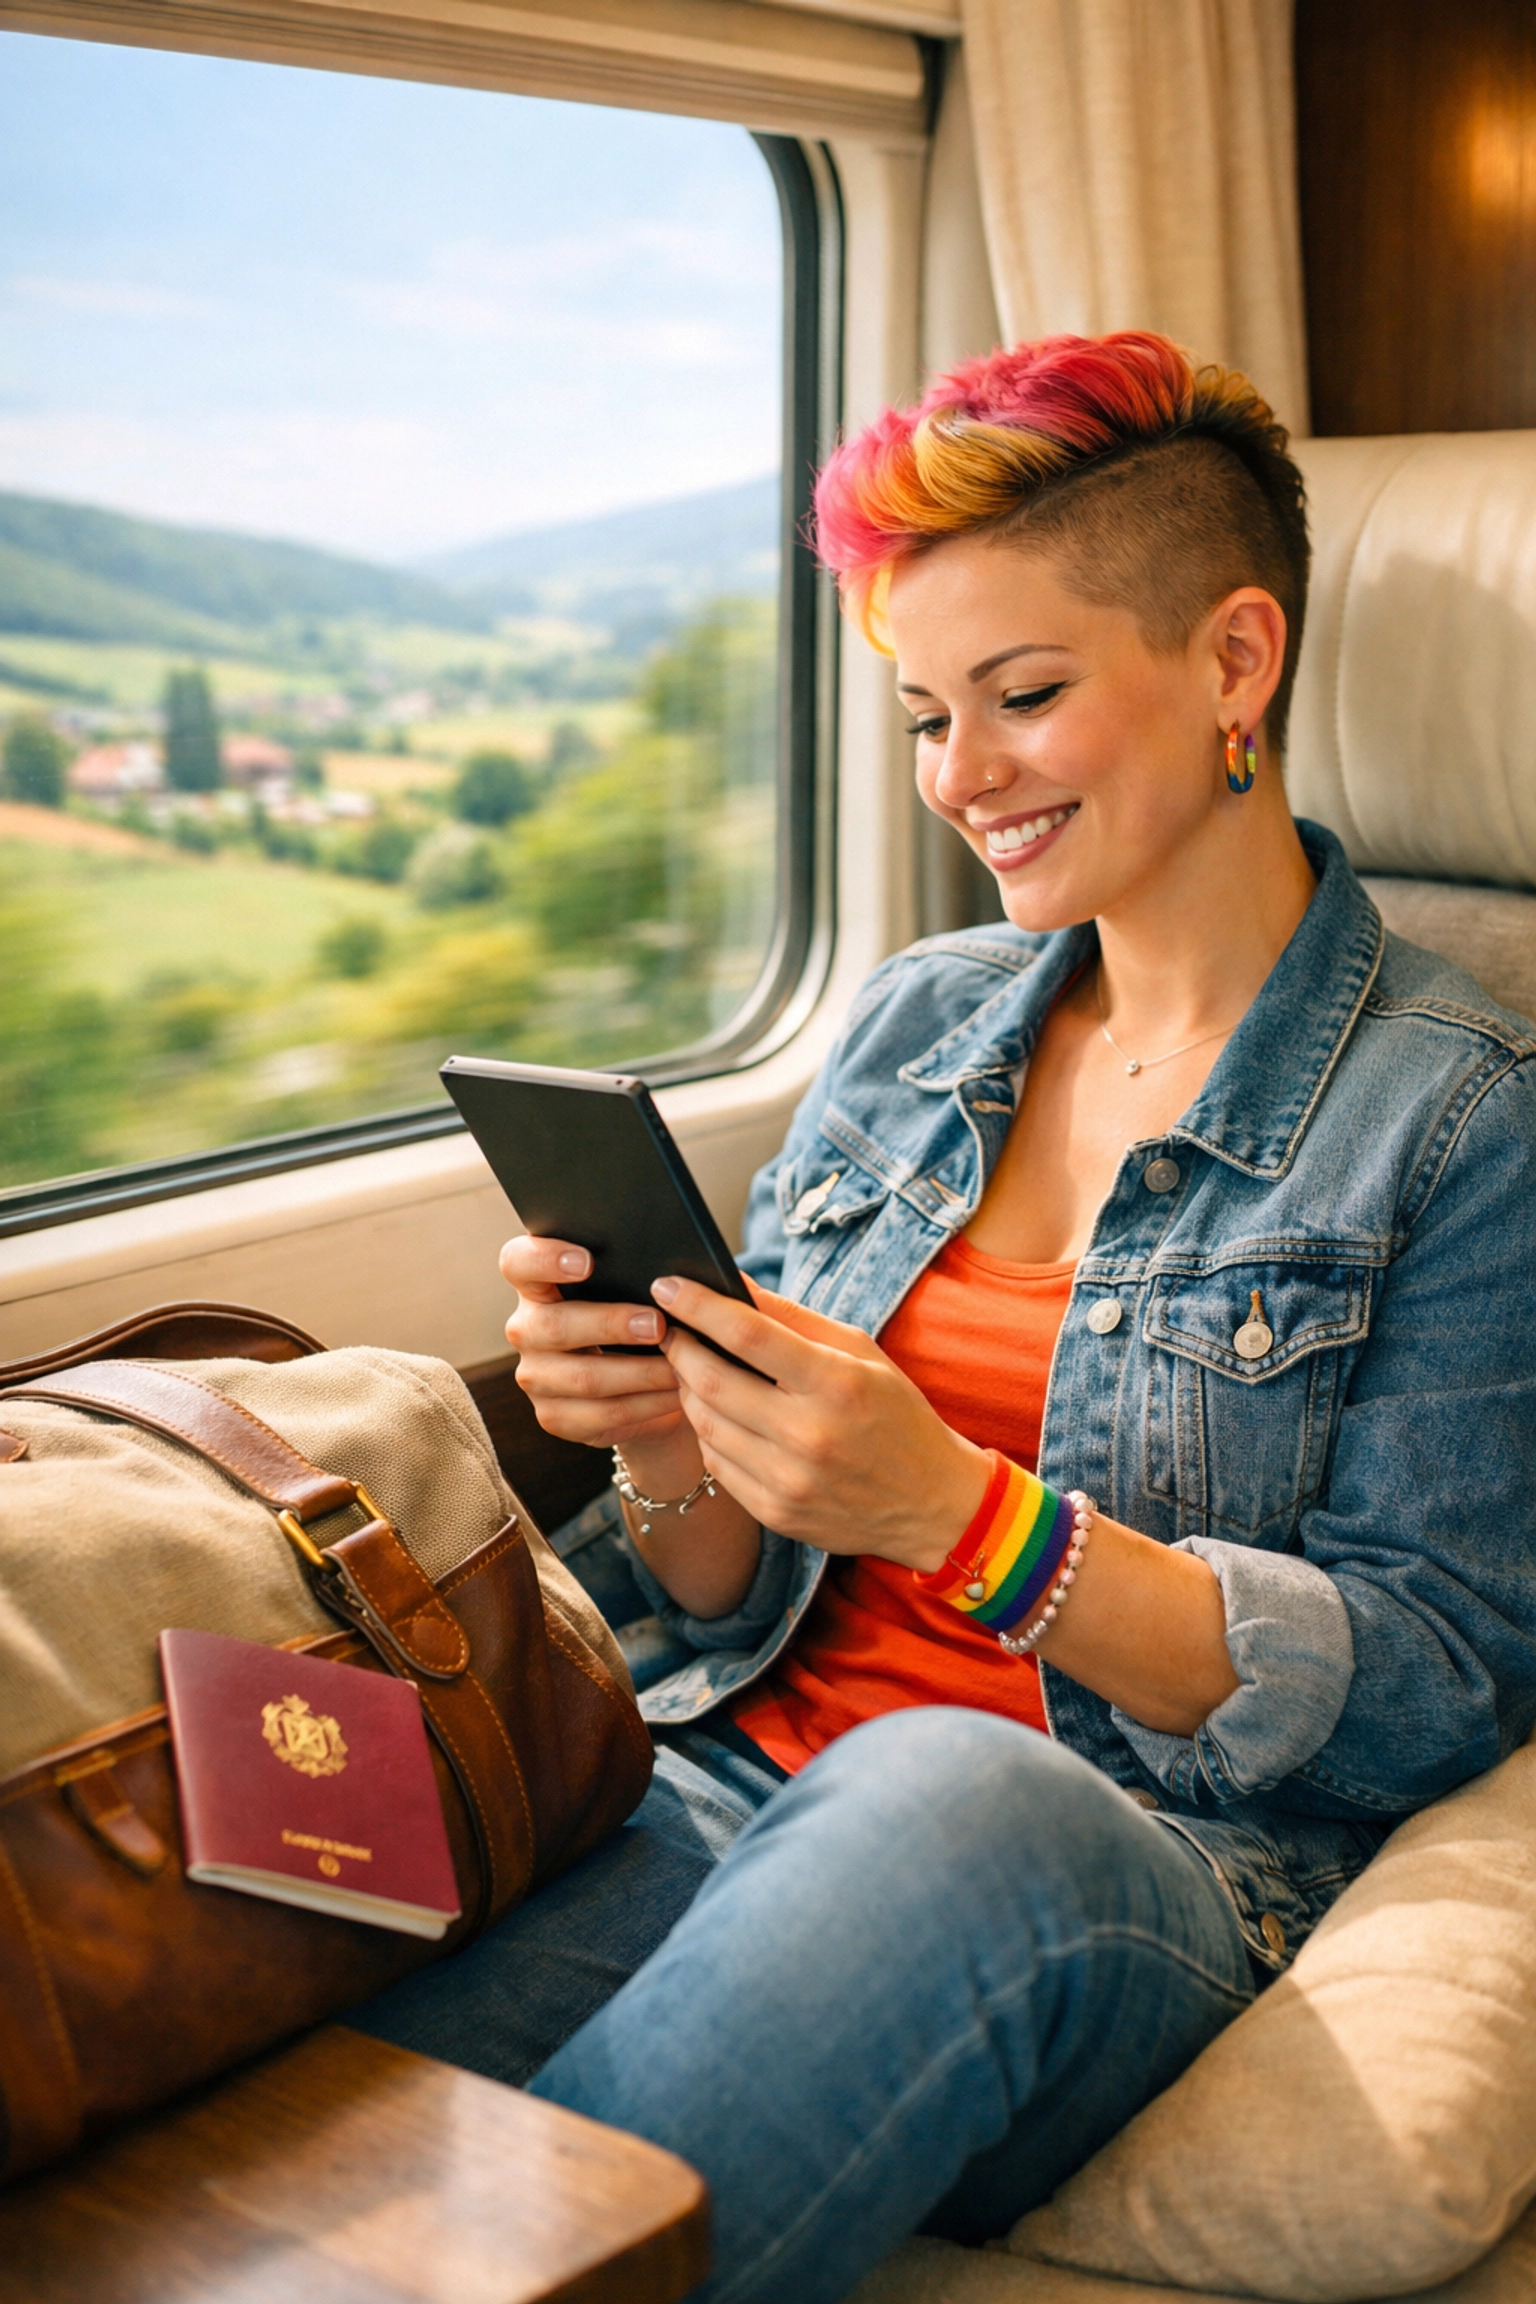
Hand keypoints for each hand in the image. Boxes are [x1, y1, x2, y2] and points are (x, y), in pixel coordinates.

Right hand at [501, 1233, 687, 1453]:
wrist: (641, 1384)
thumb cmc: (638, 1320)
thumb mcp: (634, 1292)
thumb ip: (638, 1274)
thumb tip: (677, 1273)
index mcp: (536, 1285)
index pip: (518, 1263)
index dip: (545, 1259)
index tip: (587, 1261)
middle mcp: (527, 1329)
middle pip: (553, 1326)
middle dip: (611, 1325)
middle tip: (657, 1325)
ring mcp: (535, 1377)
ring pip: (583, 1377)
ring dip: (640, 1372)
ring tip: (682, 1365)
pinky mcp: (554, 1417)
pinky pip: (601, 1414)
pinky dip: (646, 1405)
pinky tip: (676, 1394)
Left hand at [654, 1274, 990, 1571]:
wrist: (932, 1502)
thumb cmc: (896, 1415)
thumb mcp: (860, 1353)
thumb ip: (794, 1317)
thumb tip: (733, 1282)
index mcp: (836, 1383)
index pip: (748, 1333)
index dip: (698, 1305)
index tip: (667, 1284)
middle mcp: (809, 1435)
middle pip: (711, 1381)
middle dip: (680, 1348)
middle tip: (672, 1331)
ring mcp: (789, 1481)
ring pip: (705, 1425)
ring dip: (689, 1391)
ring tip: (695, 1370)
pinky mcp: (776, 1513)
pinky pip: (717, 1464)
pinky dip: (709, 1434)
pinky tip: (722, 1417)